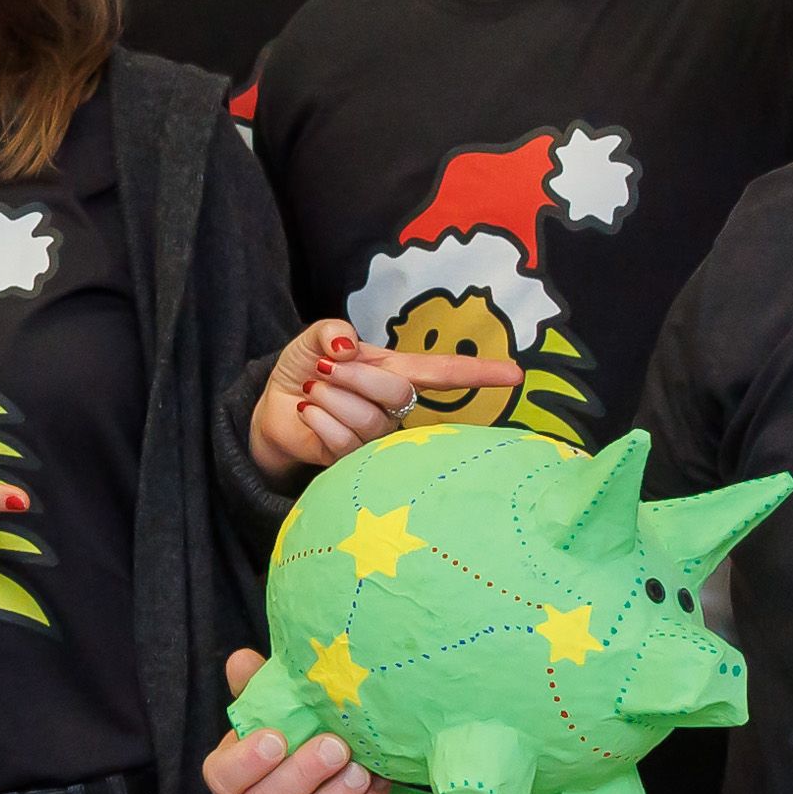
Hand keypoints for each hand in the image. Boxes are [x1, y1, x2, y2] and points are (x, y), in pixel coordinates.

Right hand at [202, 648, 434, 793]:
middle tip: (335, 746)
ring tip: (360, 771)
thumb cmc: (297, 747)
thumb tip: (242, 660)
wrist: (333, 789)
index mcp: (230, 782)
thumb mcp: (278, 716)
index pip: (223, 778)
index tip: (275, 738)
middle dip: (301, 777)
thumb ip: (260, 689)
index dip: (246, 762)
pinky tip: (376, 790)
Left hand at [246, 321, 522, 478]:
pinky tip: (308, 414)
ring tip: (314, 391)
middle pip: (397, 393)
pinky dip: (318, 420)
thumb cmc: (306, 368)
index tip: (516, 374)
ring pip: (368, 420)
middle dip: (355, 378)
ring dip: (331, 399)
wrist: (276, 404)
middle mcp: (395, 406)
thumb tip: (347, 345)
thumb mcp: (315, 338)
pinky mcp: (355, 462)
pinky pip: (345, 442)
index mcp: (396, 372)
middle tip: (324, 369)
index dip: (480, 373)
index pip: (444, 373)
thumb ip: (331, 331)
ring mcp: (378, 436)